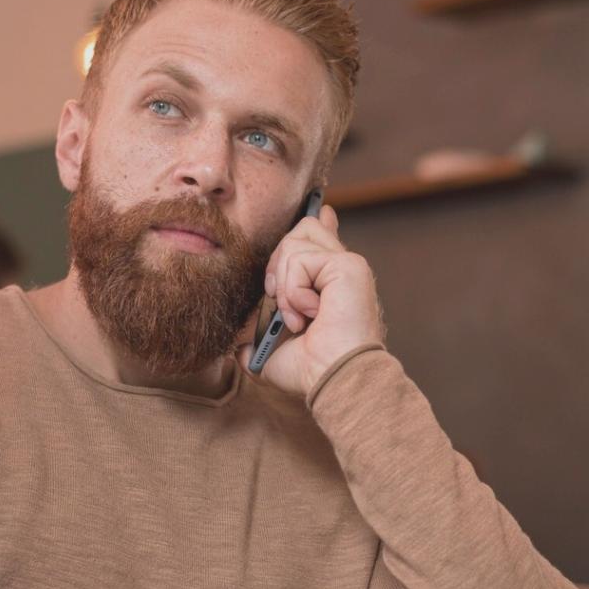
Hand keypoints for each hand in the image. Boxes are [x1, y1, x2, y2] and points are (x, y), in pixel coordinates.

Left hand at [240, 204, 384, 395]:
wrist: (333, 378)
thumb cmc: (312, 371)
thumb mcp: (274, 353)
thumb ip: (258, 343)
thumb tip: (240, 351)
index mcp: (332, 282)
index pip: (325, 237)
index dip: (320, 222)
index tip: (326, 211)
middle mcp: (342, 269)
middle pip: (302, 229)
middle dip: (278, 264)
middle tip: (283, 305)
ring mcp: (347, 264)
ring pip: (295, 242)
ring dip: (285, 284)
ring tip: (299, 316)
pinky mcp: (348, 265)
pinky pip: (301, 258)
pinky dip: (295, 289)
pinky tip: (310, 312)